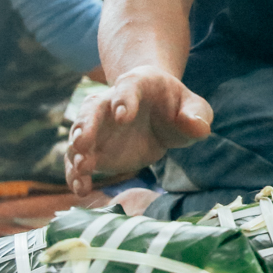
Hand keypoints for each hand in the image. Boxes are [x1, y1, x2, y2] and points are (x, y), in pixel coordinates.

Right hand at [66, 66, 212, 194]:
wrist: (159, 116)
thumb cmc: (178, 108)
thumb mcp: (194, 108)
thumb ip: (196, 116)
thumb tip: (196, 126)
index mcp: (137, 84)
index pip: (128, 87)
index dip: (124, 100)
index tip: (122, 116)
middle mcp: (110, 102)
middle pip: (92, 109)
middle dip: (85, 126)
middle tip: (82, 144)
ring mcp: (98, 126)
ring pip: (79, 135)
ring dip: (76, 153)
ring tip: (81, 170)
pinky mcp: (94, 150)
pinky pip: (79, 160)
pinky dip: (76, 174)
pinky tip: (80, 189)